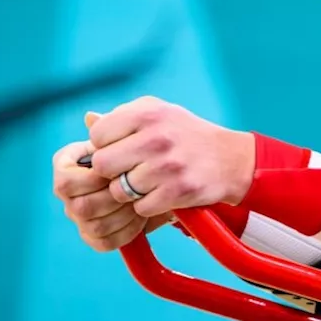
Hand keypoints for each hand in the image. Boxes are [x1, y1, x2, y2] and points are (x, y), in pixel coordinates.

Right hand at [51, 126, 169, 251]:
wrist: (168, 173)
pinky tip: (143, 218)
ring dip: (123, 213)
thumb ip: (113, 127)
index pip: (65, 181)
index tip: (120, 170)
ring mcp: (80, 215)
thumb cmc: (144, 148)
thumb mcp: (132, 133)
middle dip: (112, 198)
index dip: (94, 179)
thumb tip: (92, 118)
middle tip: (136, 188)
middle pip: (79, 206)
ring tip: (143, 199)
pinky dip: (127, 231)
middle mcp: (69, 192)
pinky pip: (105, 241)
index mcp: (68, 164)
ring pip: (93, 225)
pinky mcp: (97, 235)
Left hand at [85, 97, 255, 218]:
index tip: (123, 149)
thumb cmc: (186, 134)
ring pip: (120, 190)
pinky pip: (141, 207)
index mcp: (148, 113)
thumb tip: (88, 120)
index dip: (106, 146)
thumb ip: (123, 116)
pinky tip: (163, 192)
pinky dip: (149, 205)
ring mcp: (169, 166)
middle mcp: (157, 137)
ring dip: (131, 191)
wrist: (231, 159)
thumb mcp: (159, 113)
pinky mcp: (180, 191)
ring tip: (150, 181)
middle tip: (130, 170)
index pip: (98, 136)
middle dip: (113, 172)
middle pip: (103, 165)